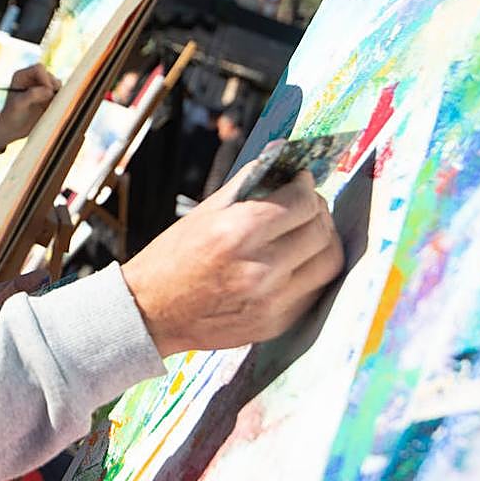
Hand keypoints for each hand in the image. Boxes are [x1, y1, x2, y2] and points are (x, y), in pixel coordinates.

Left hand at [0, 64, 60, 149]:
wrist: (12, 129)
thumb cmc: (11, 115)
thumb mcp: (18, 104)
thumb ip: (32, 95)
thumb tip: (49, 90)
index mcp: (22, 75)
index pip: (39, 68)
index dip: (45, 78)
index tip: (47, 92)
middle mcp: (33, 79)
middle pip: (50, 76)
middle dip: (53, 87)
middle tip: (50, 101)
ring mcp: (41, 88)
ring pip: (57, 85)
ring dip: (57, 94)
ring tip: (50, 106)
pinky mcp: (48, 98)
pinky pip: (59, 95)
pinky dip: (59, 101)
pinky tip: (52, 110)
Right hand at [120, 157, 343, 355]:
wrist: (150, 312)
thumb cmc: (172, 257)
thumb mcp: (204, 212)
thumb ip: (247, 185)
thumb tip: (280, 157)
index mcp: (239, 232)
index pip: (301, 203)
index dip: (306, 187)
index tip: (302, 182)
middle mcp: (260, 267)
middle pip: (320, 231)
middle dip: (318, 211)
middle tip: (307, 205)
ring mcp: (271, 300)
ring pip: (328, 263)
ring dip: (324, 241)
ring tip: (307, 232)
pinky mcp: (276, 323)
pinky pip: (314, 290)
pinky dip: (311, 270)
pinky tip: (295, 261)